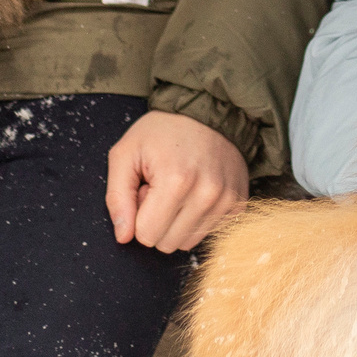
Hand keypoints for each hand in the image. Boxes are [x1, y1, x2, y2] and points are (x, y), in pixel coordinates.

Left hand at [104, 111, 248, 252]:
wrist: (206, 112)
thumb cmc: (161, 132)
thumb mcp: (125, 154)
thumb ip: (117, 198)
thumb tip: (123, 237)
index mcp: (176, 181)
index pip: (146, 235)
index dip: (139, 214)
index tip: (147, 188)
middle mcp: (207, 194)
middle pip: (167, 244)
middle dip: (157, 220)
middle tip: (161, 188)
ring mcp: (227, 200)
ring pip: (187, 242)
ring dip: (177, 221)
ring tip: (179, 189)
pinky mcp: (238, 204)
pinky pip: (208, 233)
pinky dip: (197, 218)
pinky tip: (196, 192)